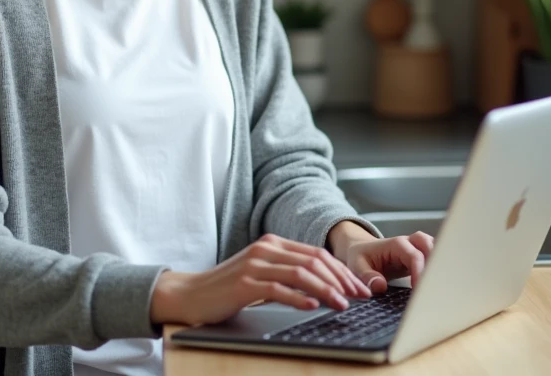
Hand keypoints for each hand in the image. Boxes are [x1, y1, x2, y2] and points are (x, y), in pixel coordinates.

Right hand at [150, 233, 372, 325]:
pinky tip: (313, 306)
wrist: (191, 294)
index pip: (317, 254)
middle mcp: (265, 249)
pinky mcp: (244, 284)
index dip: (342, 271)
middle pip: (314, 261)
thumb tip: (326, 286)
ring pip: (300, 274)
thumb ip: (287, 273)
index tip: (359, 288)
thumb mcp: (262, 274)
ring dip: (326, 290)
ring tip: (342, 304)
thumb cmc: (229, 288)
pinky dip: (299, 298)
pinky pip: (278, 289)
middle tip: (359, 297)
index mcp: (273, 244)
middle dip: (341, 280)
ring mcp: (254, 265)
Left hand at [343, 231, 434, 292]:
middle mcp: (409, 243)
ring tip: (441, 283)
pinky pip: (435, 257)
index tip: (420, 289)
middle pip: (430, 245)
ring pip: (436, 248)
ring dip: (440, 263)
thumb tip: (380, 286)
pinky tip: (440, 283)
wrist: (361, 250)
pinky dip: (439, 267)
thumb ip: (367, 276)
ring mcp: (416, 249)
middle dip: (436, 262)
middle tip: (436, 285)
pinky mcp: (420, 257)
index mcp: (396, 244)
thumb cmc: (360, 257)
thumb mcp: (356, 266)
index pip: (414, 255)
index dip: (420, 271)